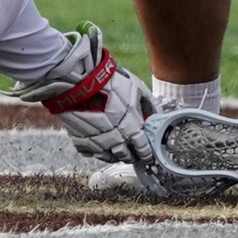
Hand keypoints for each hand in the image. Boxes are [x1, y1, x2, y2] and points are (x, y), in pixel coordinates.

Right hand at [6, 23, 154, 163]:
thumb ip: (150, 104)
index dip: (146, 153)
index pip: (142, 148)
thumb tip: (158, 115)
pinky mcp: (80, 140)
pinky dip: (96, 151)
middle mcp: (115, 139)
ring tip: (117, 152)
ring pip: (108, 157)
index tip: (148, 155)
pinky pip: (90, 153)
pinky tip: (99, 145)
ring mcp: (96, 141)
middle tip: (133, 154)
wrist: (80, 80)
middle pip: (125, 155)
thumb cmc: (111, 82)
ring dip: (115, 156)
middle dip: (131, 156)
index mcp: (131, 128)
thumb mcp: (137, 88)